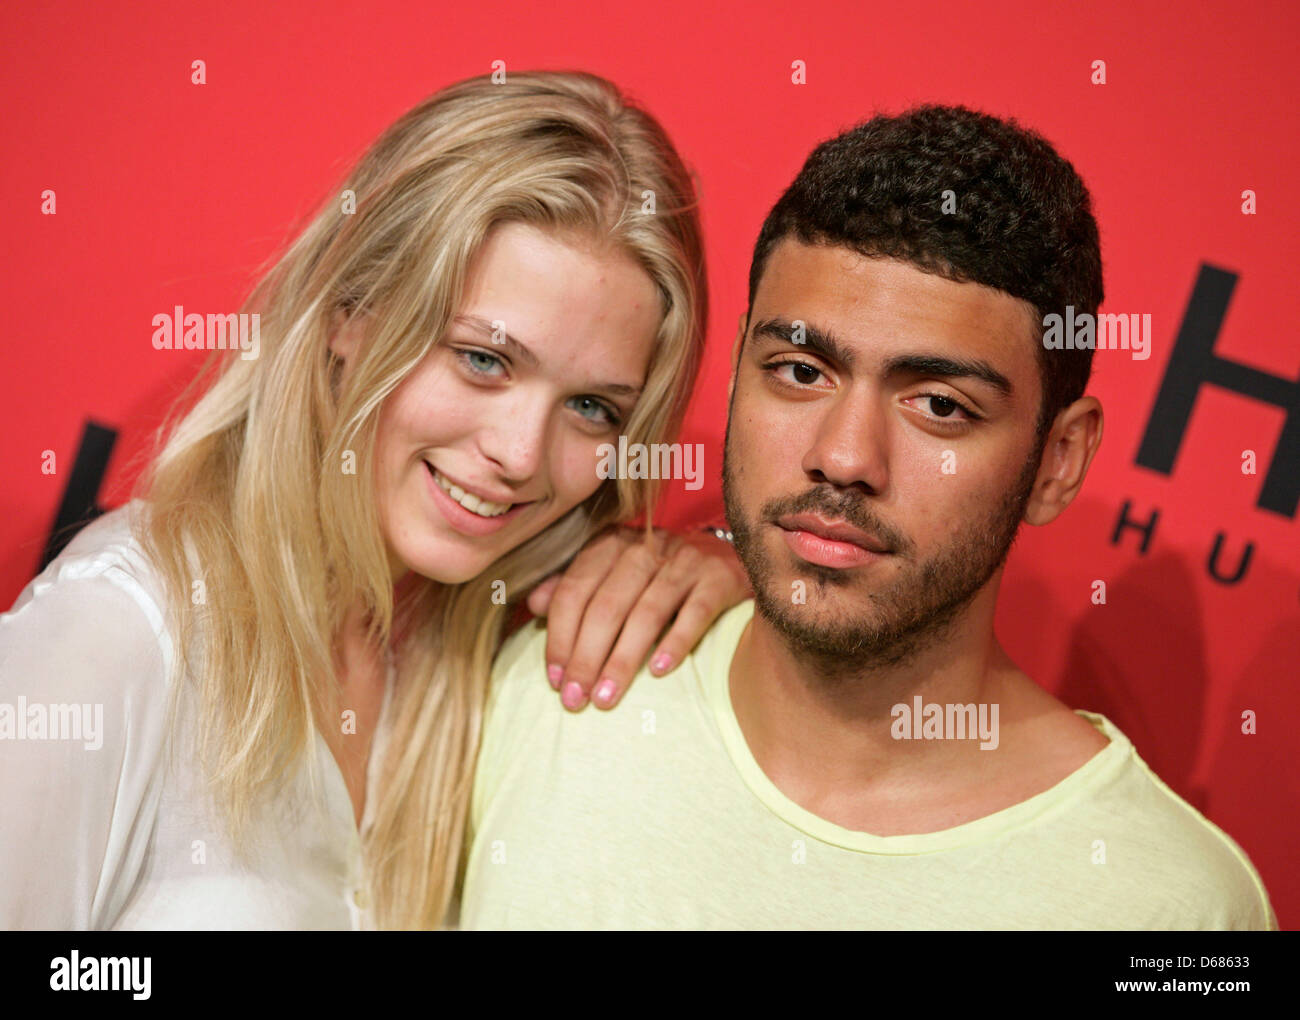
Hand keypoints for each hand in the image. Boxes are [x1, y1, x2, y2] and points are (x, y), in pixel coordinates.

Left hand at [526, 525, 750, 711]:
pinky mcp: (720, 578)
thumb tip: (532, 604)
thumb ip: (576, 586)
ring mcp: (686, 561)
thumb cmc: (664, 574)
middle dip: (586, 657)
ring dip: (622, 659)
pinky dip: (675, 642)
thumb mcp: (616, 572)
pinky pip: (695, 613)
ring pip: (646, 613)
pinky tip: (659, 672)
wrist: (734, 557)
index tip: (555, 679)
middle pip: (607, 606)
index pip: (576, 589)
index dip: (561, 636)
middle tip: (574, 699)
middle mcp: (647, 548)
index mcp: (613, 545)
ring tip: (605, 697)